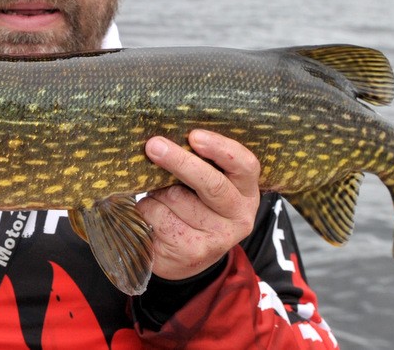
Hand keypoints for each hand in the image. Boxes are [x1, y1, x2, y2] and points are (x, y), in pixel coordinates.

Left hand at [138, 129, 260, 280]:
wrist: (184, 258)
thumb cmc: (192, 207)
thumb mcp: (203, 186)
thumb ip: (198, 164)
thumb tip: (166, 140)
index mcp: (247, 191)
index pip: (245, 165)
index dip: (219, 148)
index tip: (194, 136)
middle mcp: (239, 216)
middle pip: (211, 183)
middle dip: (179, 161)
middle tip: (154, 145)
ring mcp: (218, 237)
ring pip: (175, 197)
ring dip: (156, 192)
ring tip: (158, 198)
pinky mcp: (193, 251)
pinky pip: (159, 216)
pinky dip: (146, 210)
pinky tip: (152, 218)